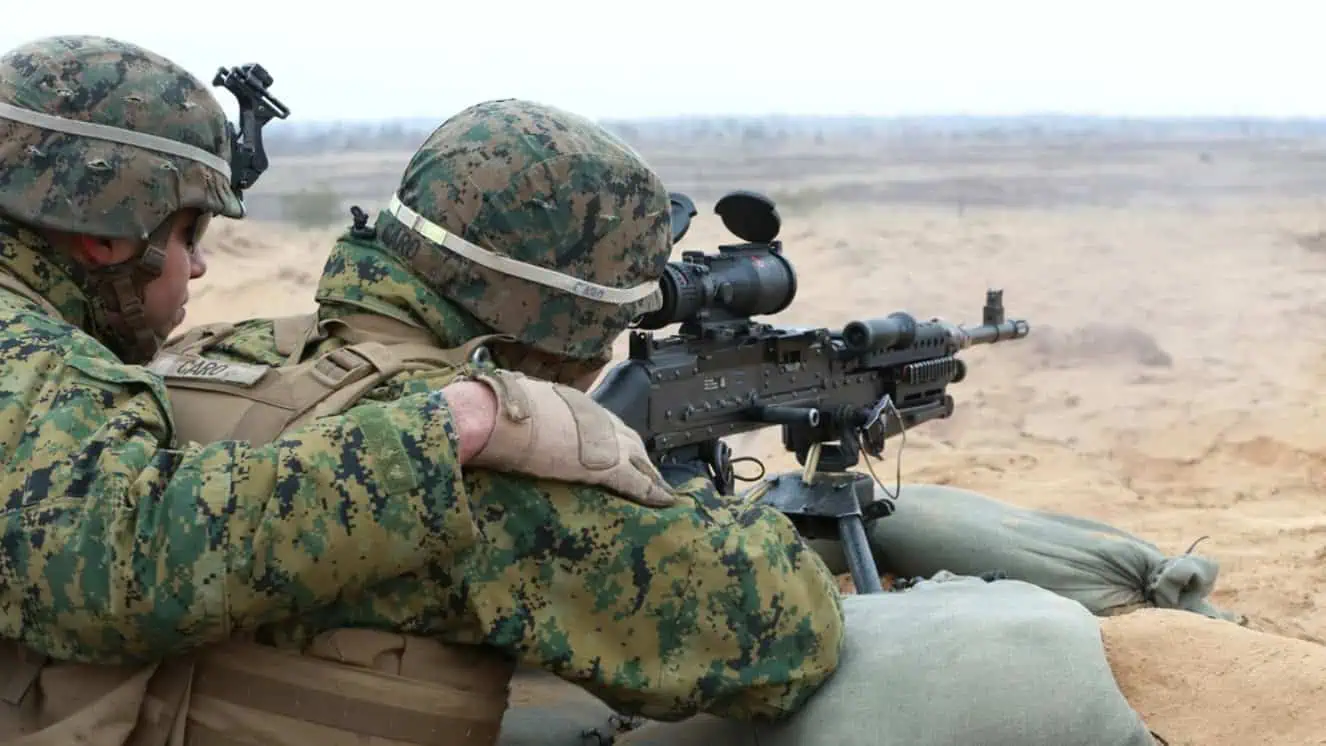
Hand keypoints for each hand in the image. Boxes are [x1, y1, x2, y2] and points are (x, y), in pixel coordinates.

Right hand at [462, 369, 676, 507]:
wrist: (493, 417)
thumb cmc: (492, 408)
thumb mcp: (511, 398)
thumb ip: (520, 407)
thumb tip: (507, 408)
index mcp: (571, 400)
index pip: (602, 420)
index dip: (614, 435)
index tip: (620, 446)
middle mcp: (593, 415)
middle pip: (627, 437)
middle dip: (638, 454)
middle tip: (648, 470)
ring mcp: (601, 439)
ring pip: (638, 457)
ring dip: (649, 473)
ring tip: (661, 488)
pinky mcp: (604, 465)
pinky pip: (635, 481)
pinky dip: (652, 492)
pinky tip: (664, 501)